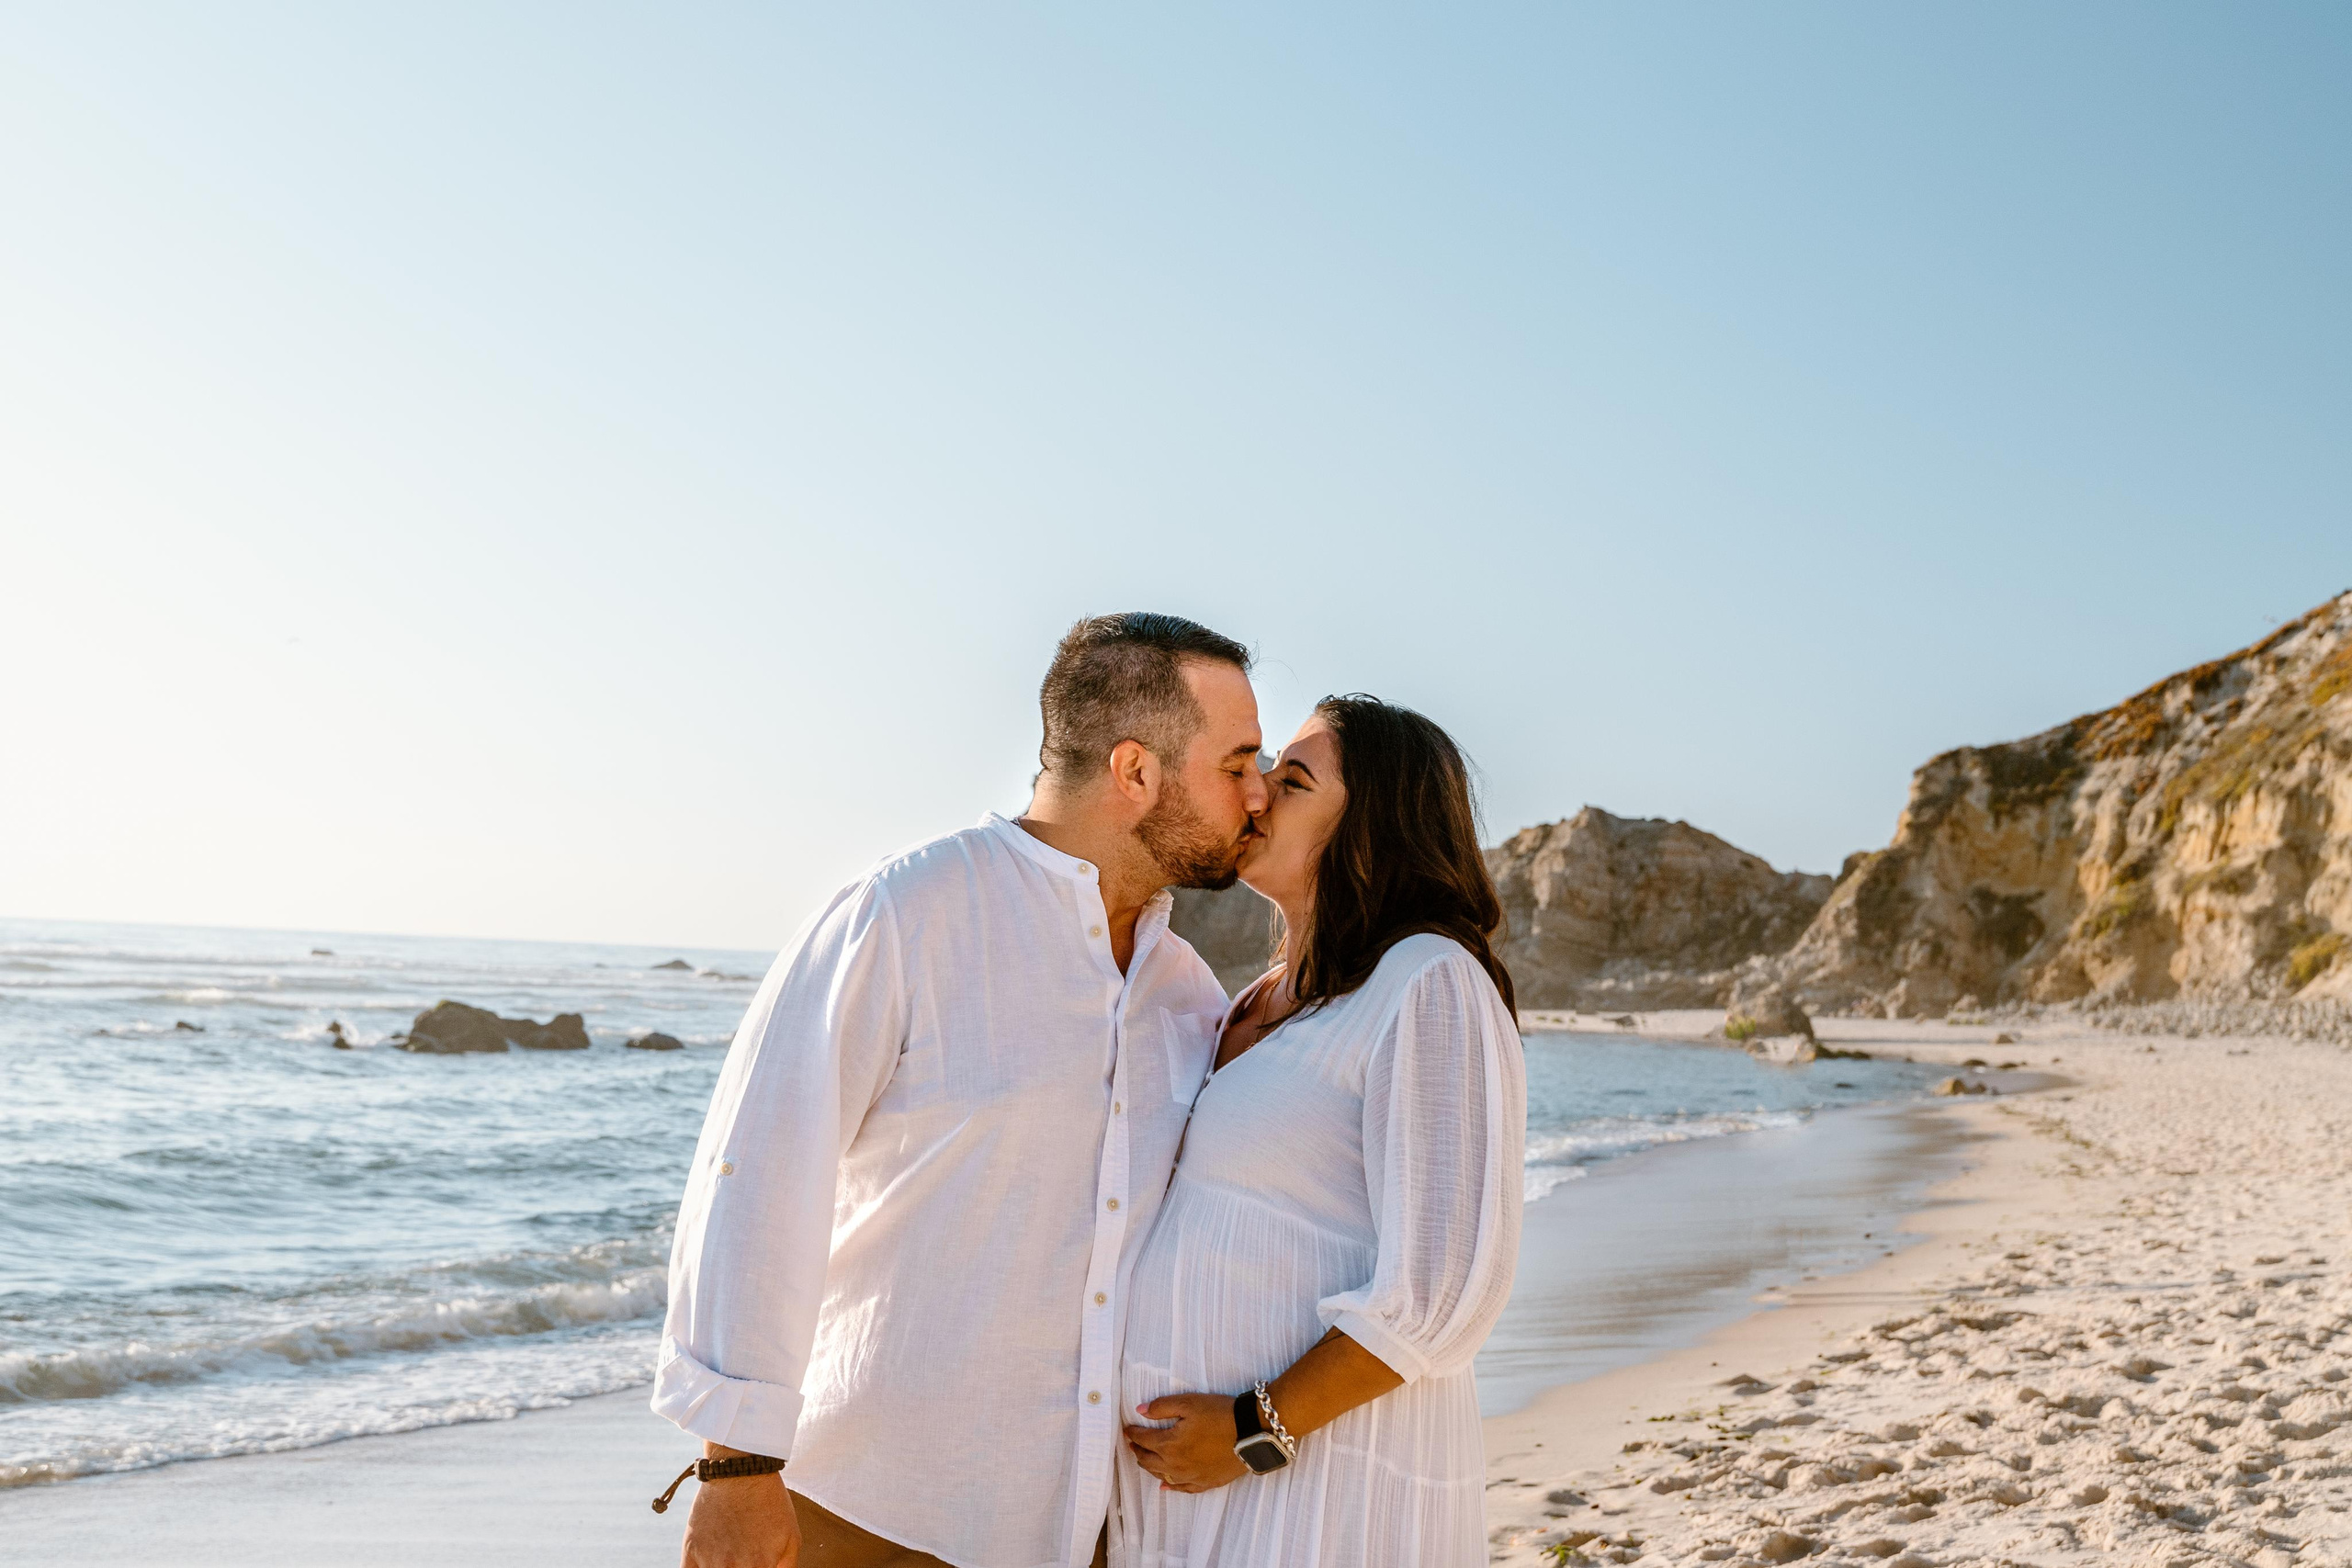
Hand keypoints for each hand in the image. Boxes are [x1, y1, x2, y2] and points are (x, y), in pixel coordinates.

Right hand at [680, 1471, 799, 1567]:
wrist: (740, 1471)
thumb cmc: (770, 1503)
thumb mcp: (791, 1536)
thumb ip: (786, 1567)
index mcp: (759, 1567)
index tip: (755, 1565)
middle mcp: (732, 1567)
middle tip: (740, 1560)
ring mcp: (710, 1560)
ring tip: (727, 1559)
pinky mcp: (690, 1550)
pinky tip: (706, 1563)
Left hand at [1124, 1393, 1249, 1493]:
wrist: (1251, 1432)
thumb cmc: (1219, 1414)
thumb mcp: (1189, 1402)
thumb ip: (1162, 1407)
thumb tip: (1140, 1411)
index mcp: (1169, 1445)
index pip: (1143, 1440)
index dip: (1132, 1434)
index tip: (1127, 1429)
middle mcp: (1175, 1465)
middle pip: (1148, 1460)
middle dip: (1137, 1451)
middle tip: (1132, 1444)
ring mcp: (1191, 1477)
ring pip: (1161, 1476)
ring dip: (1150, 1467)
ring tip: (1144, 1460)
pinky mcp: (1205, 1483)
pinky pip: (1182, 1488)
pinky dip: (1170, 1486)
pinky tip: (1165, 1486)